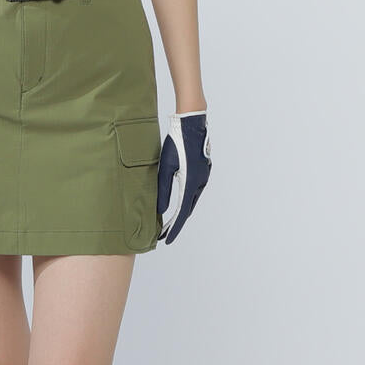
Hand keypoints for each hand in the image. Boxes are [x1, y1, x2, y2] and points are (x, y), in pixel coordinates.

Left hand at [156, 110, 211, 243]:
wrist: (191, 124)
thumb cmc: (176, 143)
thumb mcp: (166, 167)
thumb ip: (163, 190)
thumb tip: (161, 211)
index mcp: (191, 182)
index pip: (182, 212)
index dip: (174, 228)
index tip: (167, 240)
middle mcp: (200, 182)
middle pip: (187, 209)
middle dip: (176, 223)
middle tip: (164, 234)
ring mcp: (203, 177)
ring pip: (191, 200)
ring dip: (181, 212)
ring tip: (169, 222)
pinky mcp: (202, 171)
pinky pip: (193, 191)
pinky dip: (185, 201)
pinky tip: (179, 202)